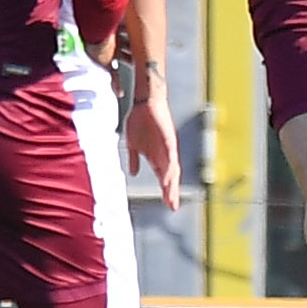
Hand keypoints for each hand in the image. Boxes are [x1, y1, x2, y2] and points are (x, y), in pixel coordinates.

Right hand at [127, 94, 180, 211]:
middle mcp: (165, 153)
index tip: (169, 205)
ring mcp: (167, 146)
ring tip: (170, 196)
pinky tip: (169, 177)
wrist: (145, 101)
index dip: (166, 191)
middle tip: (172, 206)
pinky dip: (169, 167)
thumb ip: (134, 159)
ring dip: (171, 183)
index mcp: (157, 156)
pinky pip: (170, 155)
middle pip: (170, 176)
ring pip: (172, 169)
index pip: (164, 177)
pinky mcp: (168, 138)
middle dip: (171, 192)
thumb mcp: (134, 144)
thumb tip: (133, 173)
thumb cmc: (140, 120)